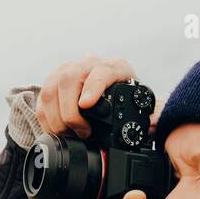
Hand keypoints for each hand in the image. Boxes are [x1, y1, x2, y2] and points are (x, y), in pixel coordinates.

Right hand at [35, 53, 160, 138]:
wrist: (114, 96)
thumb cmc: (130, 104)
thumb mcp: (144, 109)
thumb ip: (154, 116)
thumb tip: (156, 122)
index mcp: (116, 68)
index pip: (102, 70)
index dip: (93, 86)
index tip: (86, 104)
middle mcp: (90, 63)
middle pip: (70, 78)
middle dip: (71, 111)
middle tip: (82, 133)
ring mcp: (69, 71)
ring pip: (52, 87)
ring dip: (57, 117)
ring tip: (70, 134)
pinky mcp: (54, 82)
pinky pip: (43, 98)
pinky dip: (47, 118)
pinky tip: (57, 131)